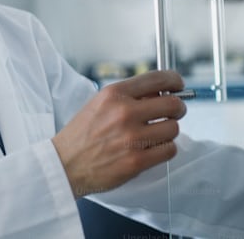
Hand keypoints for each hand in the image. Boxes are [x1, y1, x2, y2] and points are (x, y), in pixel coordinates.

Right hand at [52, 70, 186, 197]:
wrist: (65, 164)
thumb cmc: (81, 135)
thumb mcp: (100, 104)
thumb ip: (129, 97)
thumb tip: (160, 94)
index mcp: (114, 94)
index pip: (158, 79)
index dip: (174, 81)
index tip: (178, 85)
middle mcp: (124, 112)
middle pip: (172, 104)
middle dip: (178, 108)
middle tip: (173, 113)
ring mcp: (131, 137)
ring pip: (173, 129)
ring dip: (168, 132)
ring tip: (156, 134)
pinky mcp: (137, 160)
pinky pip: (169, 150)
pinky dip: (165, 149)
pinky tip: (153, 149)